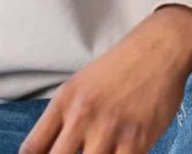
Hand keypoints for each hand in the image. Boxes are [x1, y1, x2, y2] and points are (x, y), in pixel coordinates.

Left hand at [20, 6, 191, 153]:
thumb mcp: (81, 85)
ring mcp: (109, 128)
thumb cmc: (121, 68)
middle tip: (79, 153)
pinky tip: (120, 153)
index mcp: (64, 102)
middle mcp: (82, 115)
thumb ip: (63, 118)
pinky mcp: (137, 139)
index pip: (32, 149)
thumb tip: (51, 150)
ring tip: (102, 151)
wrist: (160, 48)